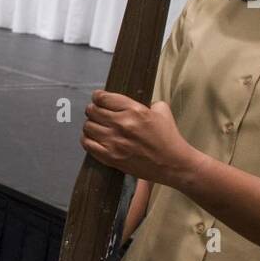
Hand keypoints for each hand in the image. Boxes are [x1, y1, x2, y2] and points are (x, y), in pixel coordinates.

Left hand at [80, 90, 198, 187]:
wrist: (172, 164)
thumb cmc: (168, 137)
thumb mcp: (162, 111)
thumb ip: (146, 102)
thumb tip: (130, 103)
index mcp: (134, 110)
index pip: (104, 98)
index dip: (97, 96)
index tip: (97, 98)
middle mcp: (121, 124)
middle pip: (92, 111)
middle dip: (93, 109)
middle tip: (97, 112)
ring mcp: (114, 142)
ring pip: (88, 126)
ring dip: (91, 124)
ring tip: (97, 126)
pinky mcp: (110, 157)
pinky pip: (87, 144)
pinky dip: (87, 139)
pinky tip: (93, 138)